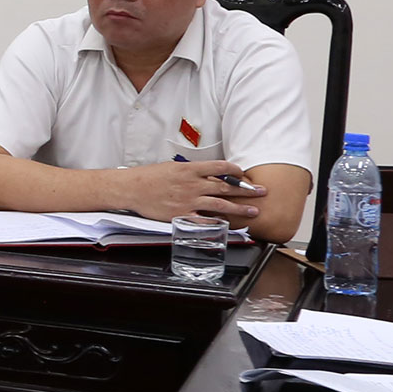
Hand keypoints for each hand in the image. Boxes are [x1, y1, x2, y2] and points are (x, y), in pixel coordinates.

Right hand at [118, 159, 267, 224]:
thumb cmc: (148, 177)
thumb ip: (192, 171)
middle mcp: (192, 184)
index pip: (221, 167)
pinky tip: (229, 224)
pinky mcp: (181, 214)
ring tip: (253, 211)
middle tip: (261, 192)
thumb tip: (207, 174)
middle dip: (247, 189)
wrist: (130, 188)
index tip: (244, 175)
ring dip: (240, 208)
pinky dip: (218, 222)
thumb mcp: (172, 167)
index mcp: (190, 169)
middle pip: (226, 186)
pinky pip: (204, 220)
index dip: (236, 171)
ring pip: (221, 203)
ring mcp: (188, 200)